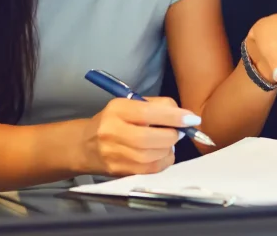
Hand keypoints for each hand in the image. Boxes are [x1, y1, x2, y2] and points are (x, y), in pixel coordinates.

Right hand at [82, 97, 198, 176]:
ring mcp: (115, 155)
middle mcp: (112, 132)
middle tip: (179, 131)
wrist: (85, 145)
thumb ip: (157, 106)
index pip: (148, 113)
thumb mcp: (130, 105)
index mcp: (116, 110)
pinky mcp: (120, 171)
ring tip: (167, 140)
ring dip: (168, 148)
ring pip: (152, 156)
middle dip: (172, 135)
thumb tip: (184, 116)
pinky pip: (151, 169)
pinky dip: (163, 160)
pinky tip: (161, 153)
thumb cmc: (114, 121)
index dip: (173, 116)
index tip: (191, 118)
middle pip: (151, 138)